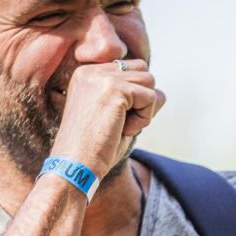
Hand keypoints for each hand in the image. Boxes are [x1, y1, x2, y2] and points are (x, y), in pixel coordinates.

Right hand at [48, 59, 164, 173]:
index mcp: (87, 74)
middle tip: (121, 123)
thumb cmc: (95, 148)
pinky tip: (123, 131)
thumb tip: (161, 93)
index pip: (131, 70)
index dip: (135, 98)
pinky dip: (144, 119)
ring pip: (150, 82)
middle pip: (143, 71)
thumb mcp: (114, 117)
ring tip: (120, 127)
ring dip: (144, 110)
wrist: (74, 166)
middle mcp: (91, 70)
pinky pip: (151, 97)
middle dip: (142, 100)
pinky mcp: (113, 89)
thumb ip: (133, 99)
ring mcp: (100, 77)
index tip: (114, 119)